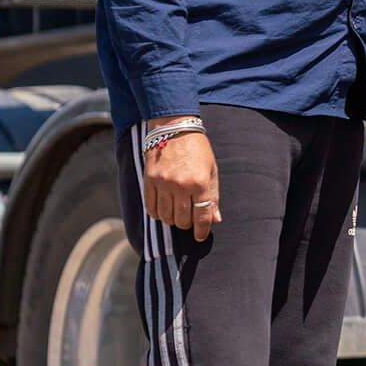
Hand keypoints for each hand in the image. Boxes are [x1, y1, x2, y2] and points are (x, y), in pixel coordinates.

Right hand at [143, 122, 219, 241]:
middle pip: (182, 220)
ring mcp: (163, 184)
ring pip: (166, 217)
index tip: (200, 236)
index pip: (201, 217)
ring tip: (177, 215)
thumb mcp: (212, 171)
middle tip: (189, 221)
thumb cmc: (198, 150)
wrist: (174, 129)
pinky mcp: (149, 181)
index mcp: (200, 183)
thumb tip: (215, 219)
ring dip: (172, 220)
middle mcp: (181, 185)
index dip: (201, 231)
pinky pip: (151, 208)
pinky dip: (158, 214)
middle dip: (187, 225)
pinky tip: (164, 211)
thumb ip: (213, 196)